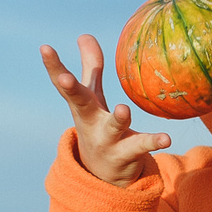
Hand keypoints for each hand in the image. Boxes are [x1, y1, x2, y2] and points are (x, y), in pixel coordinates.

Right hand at [41, 35, 169, 184]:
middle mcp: (91, 122)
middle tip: (65, 78)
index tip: (44, 48)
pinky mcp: (129, 153)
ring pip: (113, 128)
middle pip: (79, 103)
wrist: (103, 176)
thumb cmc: (97, 126)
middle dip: (71, 90)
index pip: (65, 84)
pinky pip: (142, 146)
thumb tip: (84, 35)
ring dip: (118, 119)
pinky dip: (154, 142)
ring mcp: (108, 139)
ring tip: (123, 109)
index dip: (53, 66)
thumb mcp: (92, 99)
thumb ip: (91, 68)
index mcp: (82, 106)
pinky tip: (166, 138)